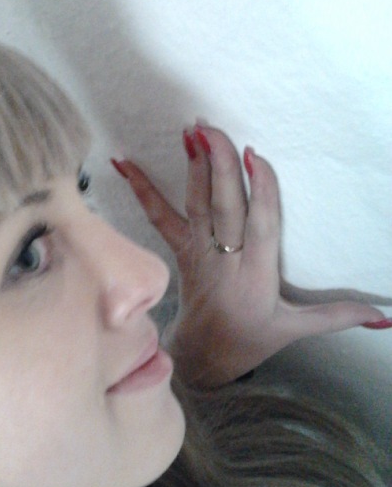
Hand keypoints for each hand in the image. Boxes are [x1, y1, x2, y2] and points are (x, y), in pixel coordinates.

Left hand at [112, 125, 390, 387]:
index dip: (258, 192)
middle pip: (222, 209)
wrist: (203, 356)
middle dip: (217, 168)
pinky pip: (158, 217)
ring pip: (194, 207)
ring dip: (192, 168)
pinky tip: (122, 162)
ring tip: (190, 132)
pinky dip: (141, 188)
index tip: (254, 157)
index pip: (259, 227)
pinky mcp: (180, 250)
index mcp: (256, 276)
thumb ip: (338, 316)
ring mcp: (198, 253)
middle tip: (212, 130)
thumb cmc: (253, 338)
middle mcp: (224, 260)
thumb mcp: (296, 329)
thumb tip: (384, 318)